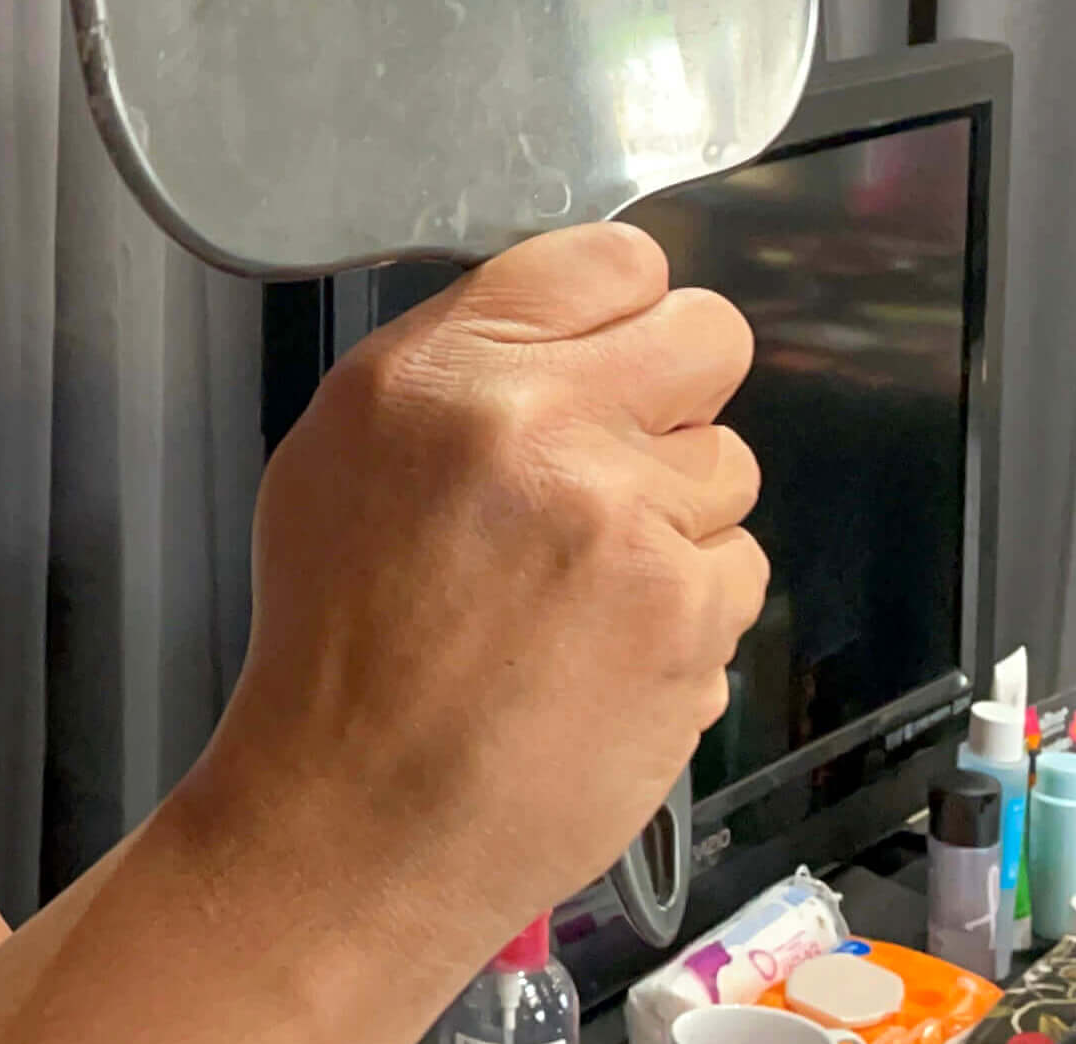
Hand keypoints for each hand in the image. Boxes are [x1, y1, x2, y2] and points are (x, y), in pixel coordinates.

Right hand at [180, 222, 764, 967]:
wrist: (359, 818)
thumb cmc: (339, 652)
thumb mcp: (337, 455)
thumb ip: (455, 367)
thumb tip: (563, 329)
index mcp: (441, 371)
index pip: (609, 258)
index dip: (620, 310)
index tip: (608, 354)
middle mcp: (538, 426)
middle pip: (708, 334)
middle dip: (679, 392)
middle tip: (622, 460)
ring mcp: (626, 519)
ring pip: (730, 462)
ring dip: (680, 515)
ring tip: (585, 585)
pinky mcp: (687, 612)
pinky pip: (737, 568)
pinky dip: (688, 609)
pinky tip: (607, 650)